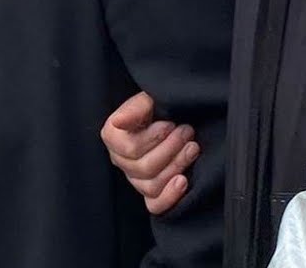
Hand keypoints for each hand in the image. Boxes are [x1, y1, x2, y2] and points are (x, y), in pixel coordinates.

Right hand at [101, 91, 199, 214]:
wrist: (172, 118)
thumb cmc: (158, 107)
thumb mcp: (148, 99)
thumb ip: (135, 108)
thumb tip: (118, 122)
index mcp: (113, 137)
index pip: (129, 149)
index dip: (153, 138)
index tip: (170, 124)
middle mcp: (120, 161)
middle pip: (143, 168)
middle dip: (170, 149)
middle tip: (187, 132)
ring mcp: (135, 179)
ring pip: (151, 186)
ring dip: (176, 166)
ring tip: (192, 148)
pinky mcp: (152, 194)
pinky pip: (155, 206)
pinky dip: (170, 197)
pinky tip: (184, 181)